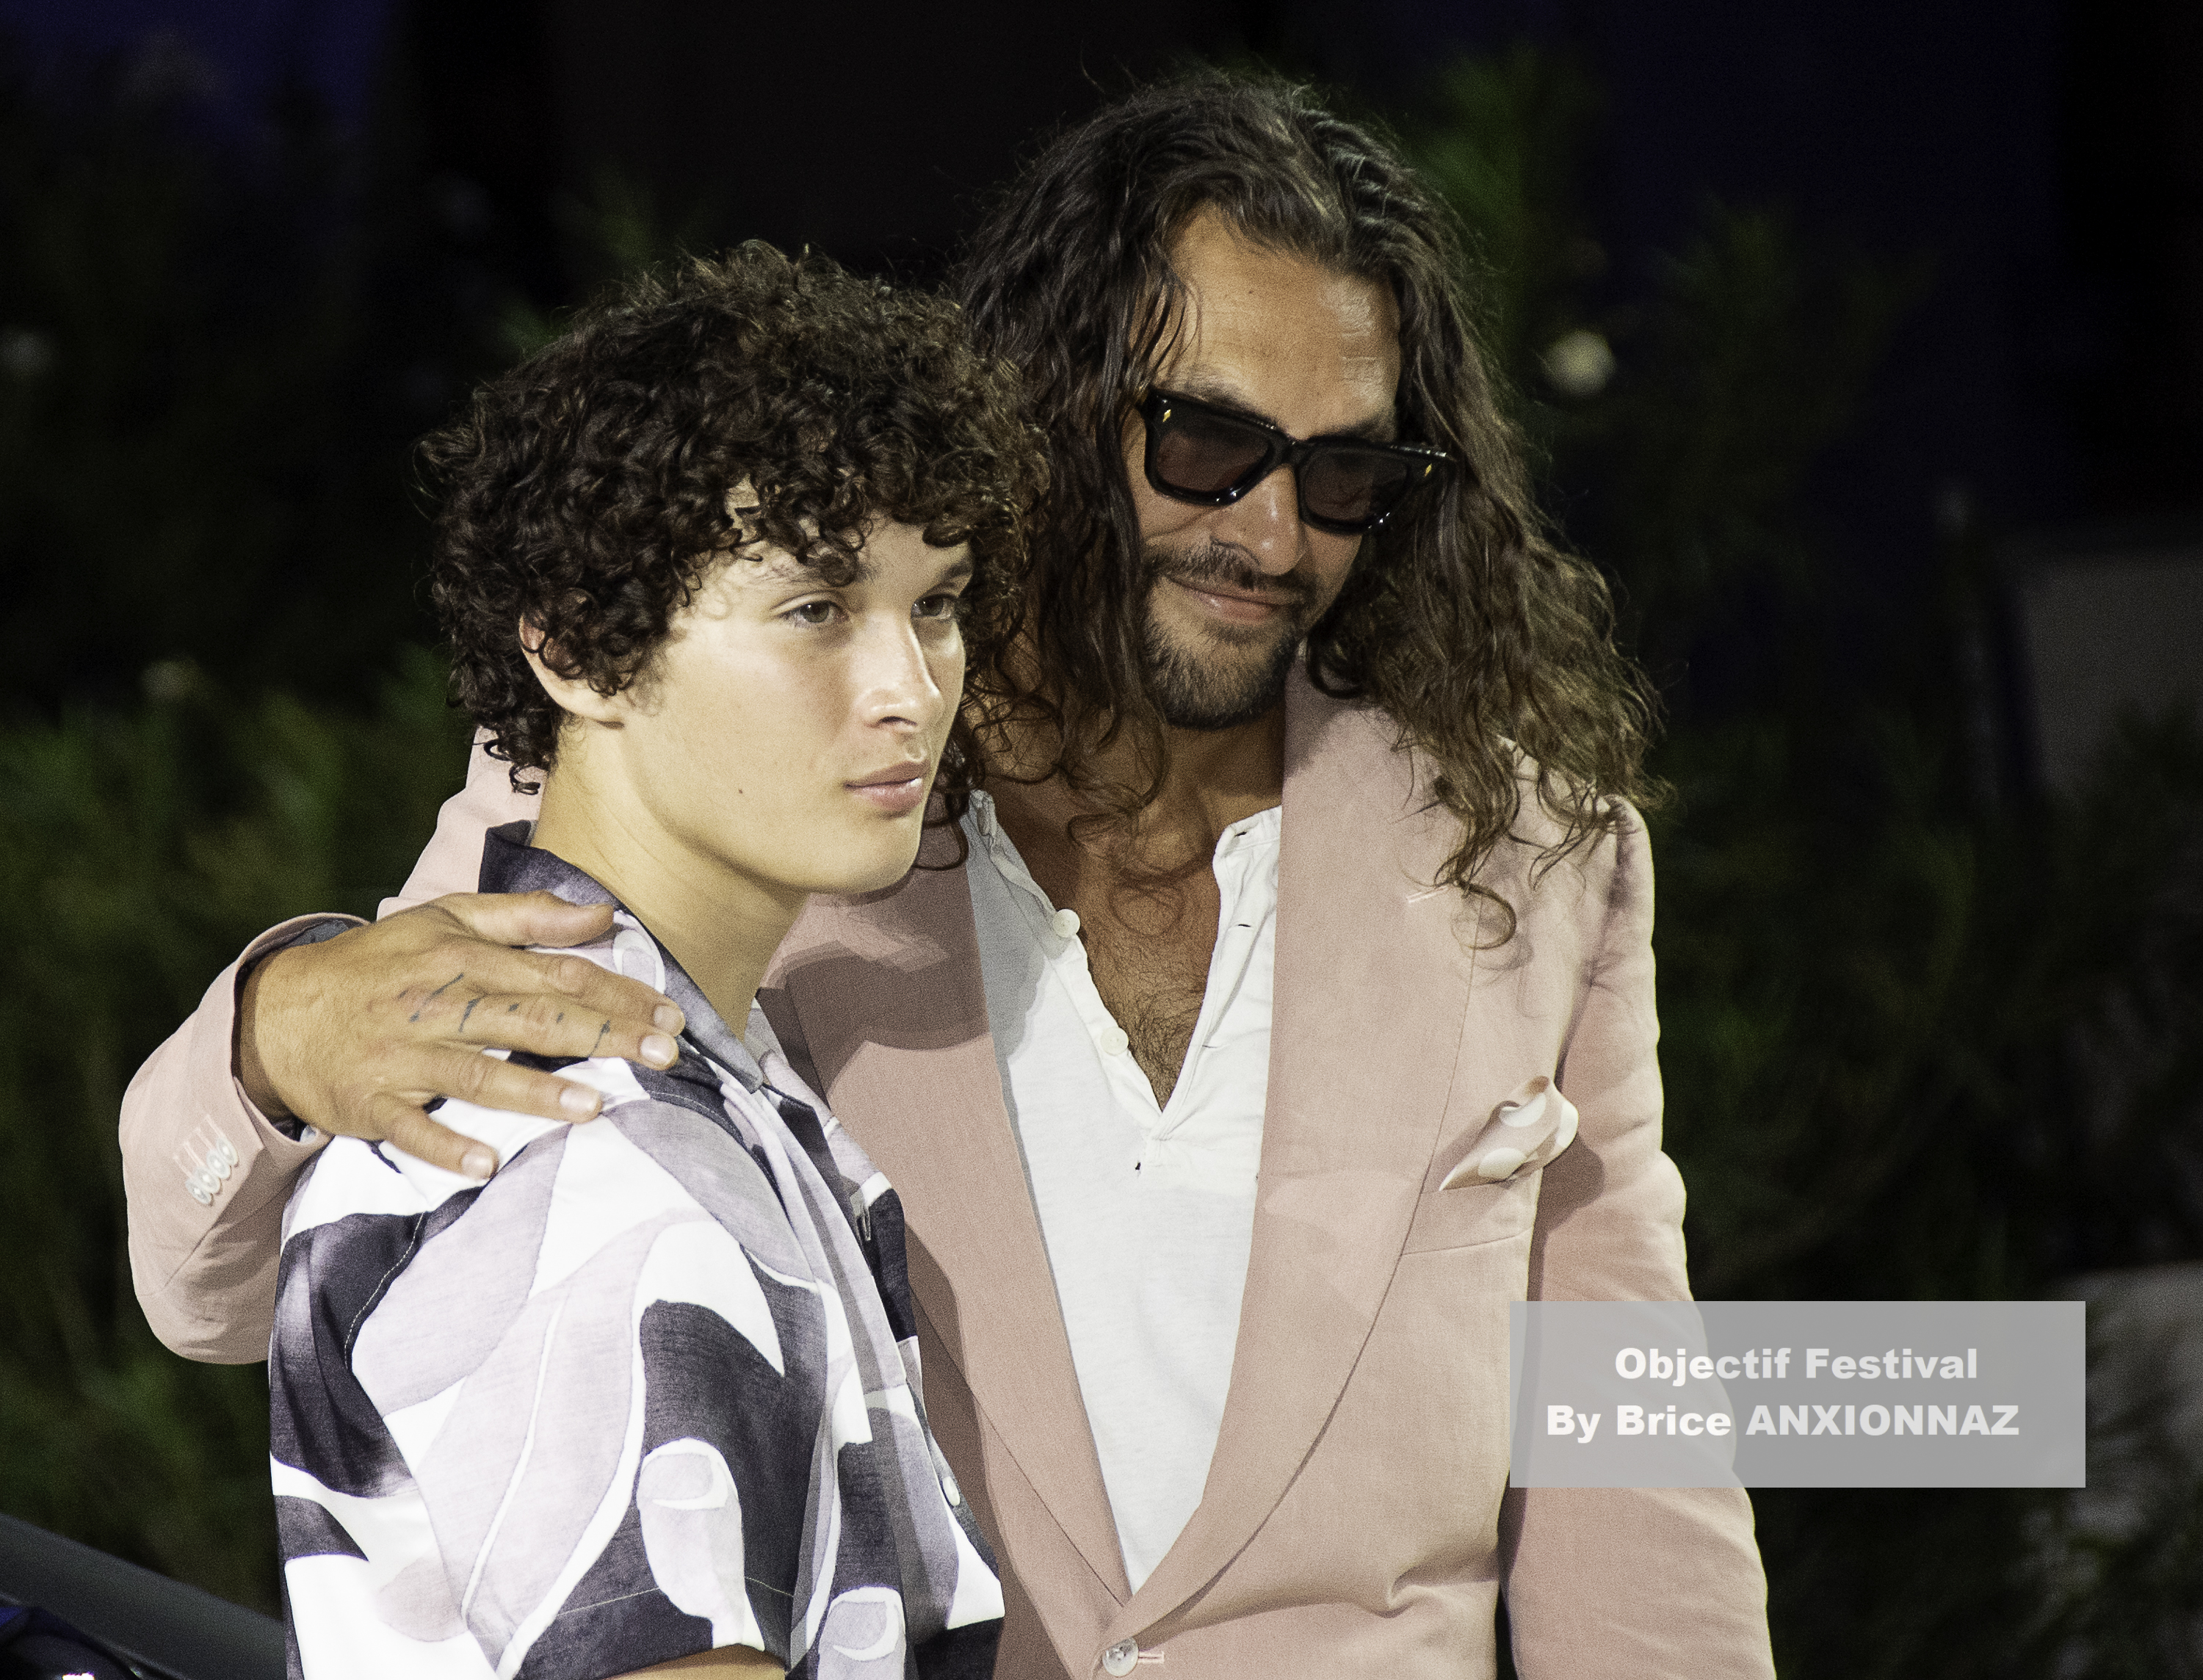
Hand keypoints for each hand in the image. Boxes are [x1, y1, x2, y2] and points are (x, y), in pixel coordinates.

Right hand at [237, 892, 684, 1177]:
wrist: (278, 1010)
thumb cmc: (379, 963)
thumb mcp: (445, 919)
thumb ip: (526, 916)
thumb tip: (602, 915)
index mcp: (461, 958)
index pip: (555, 975)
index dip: (618, 992)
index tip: (671, 1013)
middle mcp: (436, 1004)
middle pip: (530, 1018)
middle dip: (602, 1034)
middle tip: (662, 1053)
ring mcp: (402, 1056)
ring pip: (476, 1073)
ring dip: (535, 1090)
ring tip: (594, 1105)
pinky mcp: (369, 1102)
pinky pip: (410, 1128)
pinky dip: (446, 1145)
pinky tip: (487, 1162)